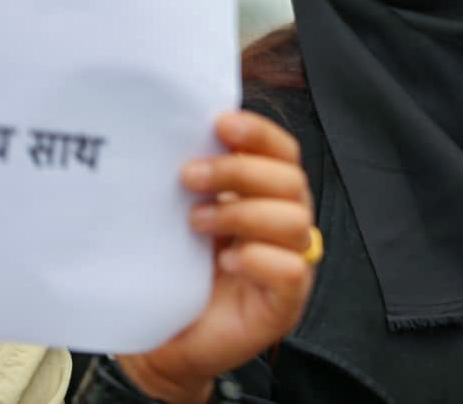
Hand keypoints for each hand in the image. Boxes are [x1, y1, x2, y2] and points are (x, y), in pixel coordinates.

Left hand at [116, 111, 316, 403]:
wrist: (168, 340)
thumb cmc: (178, 273)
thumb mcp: (185, 215)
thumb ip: (197, 180)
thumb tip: (176, 133)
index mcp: (268, 195)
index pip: (283, 152)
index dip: (259, 134)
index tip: (221, 123)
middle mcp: (286, 222)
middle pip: (290, 180)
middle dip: (239, 171)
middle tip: (189, 176)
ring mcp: (291, 261)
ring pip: (295, 220)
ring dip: (243, 214)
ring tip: (198, 224)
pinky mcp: (286, 301)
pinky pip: (293, 269)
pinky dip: (259, 258)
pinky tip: (227, 260)